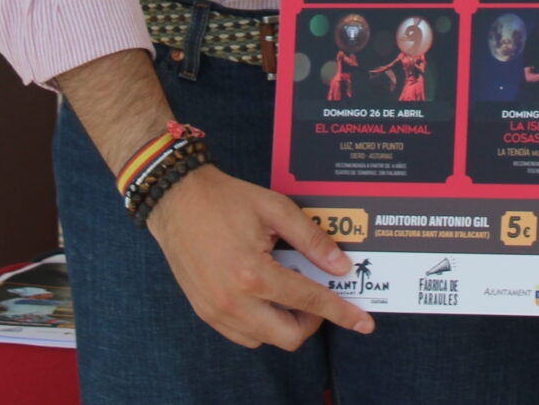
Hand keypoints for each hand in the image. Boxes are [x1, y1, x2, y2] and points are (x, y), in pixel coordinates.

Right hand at [146, 166, 374, 348]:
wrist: (175, 198)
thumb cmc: (224, 199)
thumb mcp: (275, 208)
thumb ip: (311, 239)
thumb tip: (340, 266)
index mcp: (253, 274)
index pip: (309, 301)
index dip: (341, 312)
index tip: (363, 323)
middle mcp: (233, 301)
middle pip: (289, 336)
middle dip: (312, 322)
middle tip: (315, 294)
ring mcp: (216, 310)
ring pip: (265, 340)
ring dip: (285, 323)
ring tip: (287, 290)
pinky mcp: (204, 312)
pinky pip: (243, 335)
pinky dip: (261, 324)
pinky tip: (265, 296)